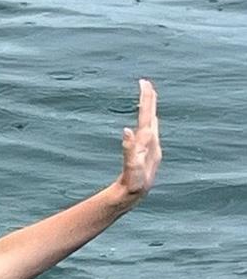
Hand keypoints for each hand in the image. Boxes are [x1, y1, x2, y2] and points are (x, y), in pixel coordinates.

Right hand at [118, 77, 161, 198]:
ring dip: (148, 108)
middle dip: (149, 99)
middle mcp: (151, 142)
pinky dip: (145, 121)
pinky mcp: (144, 151)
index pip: (147, 115)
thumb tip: (127, 130)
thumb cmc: (133, 183)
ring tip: (146, 96)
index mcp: (148, 142)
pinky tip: (144, 122)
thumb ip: (129, 150)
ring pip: (150, 122)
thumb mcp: (131, 168)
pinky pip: (146, 131)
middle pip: (151, 115)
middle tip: (145, 83)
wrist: (135, 195)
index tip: (144, 83)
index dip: (146, 99)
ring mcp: (149, 146)